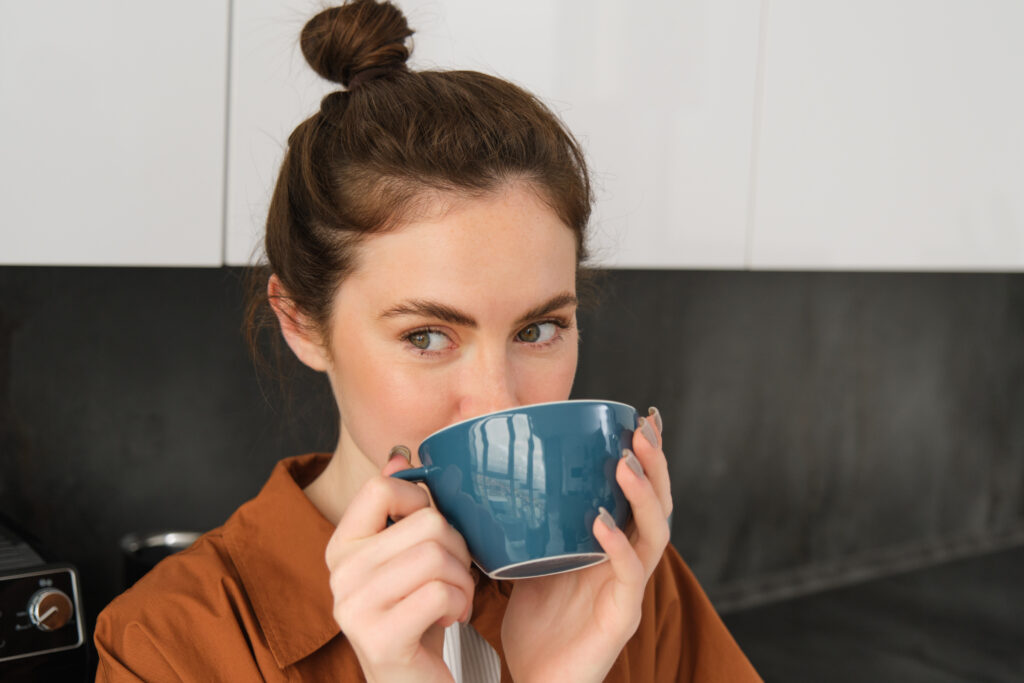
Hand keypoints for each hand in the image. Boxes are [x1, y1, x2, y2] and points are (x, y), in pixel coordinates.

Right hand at [325, 453, 475, 682]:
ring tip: (454, 599)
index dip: (421, 500)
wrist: (412, 682)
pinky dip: (461, 605)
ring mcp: (354, 607)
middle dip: (458, 549)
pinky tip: (450, 619)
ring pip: (437, 556)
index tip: (432, 530)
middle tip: (454, 576)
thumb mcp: (405, 558)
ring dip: (463, 581)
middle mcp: (338, 574)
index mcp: (342, 546)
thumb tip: (399, 456)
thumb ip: (398, 510)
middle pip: (426, 522)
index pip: (380, 488)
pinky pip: (441, 593)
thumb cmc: (416, 615)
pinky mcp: (379, 639)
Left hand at [501, 409, 671, 682]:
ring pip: (656, 535)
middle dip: (654, 465)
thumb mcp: (525, 557)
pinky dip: (619, 546)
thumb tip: (480, 474)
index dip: (646, 458)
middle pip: (658, 506)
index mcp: (612, 545)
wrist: (533, 680)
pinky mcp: (621, 618)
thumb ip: (520, 522)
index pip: (638, 494)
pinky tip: (602, 523)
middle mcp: (628, 563)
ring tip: (626, 464)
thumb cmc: (532, 622)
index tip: (640, 417)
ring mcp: (629, 590)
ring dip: (643, 496)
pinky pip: (630, 576)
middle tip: (641, 430)